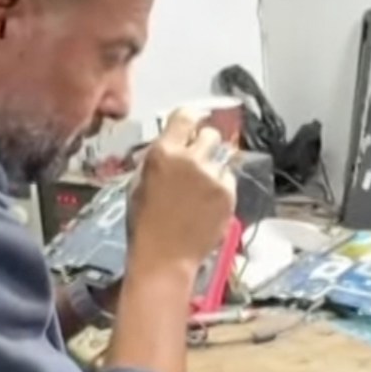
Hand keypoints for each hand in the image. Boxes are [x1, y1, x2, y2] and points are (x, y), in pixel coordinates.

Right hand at [125, 108, 236, 276]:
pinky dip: (221, 187)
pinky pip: (229, 180)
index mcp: (164, 152)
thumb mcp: (141, 181)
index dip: (191, 119)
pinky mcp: (228, 194)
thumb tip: (176, 145)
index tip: (193, 124)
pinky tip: (208, 203)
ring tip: (201, 190)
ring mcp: (213, 176)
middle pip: (211, 134)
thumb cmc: (145, 221)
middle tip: (198, 161)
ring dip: (214, 168)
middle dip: (205, 144)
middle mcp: (191, 159)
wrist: (165, 255)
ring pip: (222, 159)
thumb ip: (161, 158)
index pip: (185, 116)